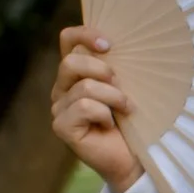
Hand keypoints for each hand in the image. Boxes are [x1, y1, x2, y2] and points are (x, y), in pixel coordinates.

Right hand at [49, 22, 144, 190]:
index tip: (109, 44)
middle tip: (121, 86)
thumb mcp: (126, 86)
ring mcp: (59, 107)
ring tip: (125, 110)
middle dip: (102, 70)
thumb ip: (116, 67)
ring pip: (85, 88)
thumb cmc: (132, 121)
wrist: (134, 158)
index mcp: (76, 73)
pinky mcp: (61, 126)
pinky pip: (84, 107)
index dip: (85, 34)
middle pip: (71, 62)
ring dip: (114, 98)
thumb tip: (116, 47)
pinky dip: (105, 115)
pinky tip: (110, 126)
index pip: (68, 40)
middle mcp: (62, 88)